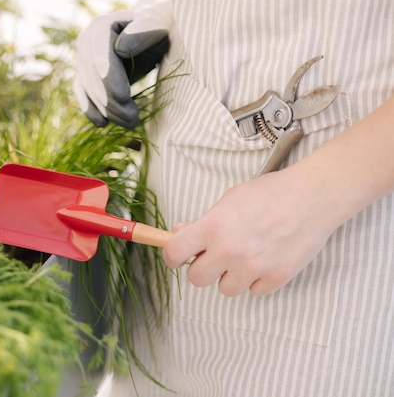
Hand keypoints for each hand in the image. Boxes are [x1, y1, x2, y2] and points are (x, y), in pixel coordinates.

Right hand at [74, 0, 171, 127]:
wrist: (150, 34)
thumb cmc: (158, 30)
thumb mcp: (158, 28)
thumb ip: (143, 33)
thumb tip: (120, 48)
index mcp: (101, 26)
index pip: (100, 56)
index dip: (110, 78)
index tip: (124, 97)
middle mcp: (86, 41)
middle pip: (93, 77)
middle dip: (111, 100)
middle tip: (134, 119)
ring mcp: (82, 60)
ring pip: (88, 90)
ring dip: (107, 110)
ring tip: (131, 122)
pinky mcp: (84, 76)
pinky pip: (83, 96)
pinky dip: (92, 111)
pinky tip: (103, 124)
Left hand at [163, 171, 338, 295]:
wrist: (313, 196)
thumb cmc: (269, 193)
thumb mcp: (229, 199)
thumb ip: (204, 221)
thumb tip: (180, 234)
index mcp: (213, 226)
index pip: (174, 252)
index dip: (172, 256)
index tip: (179, 255)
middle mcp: (230, 249)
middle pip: (196, 278)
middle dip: (203, 268)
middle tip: (216, 255)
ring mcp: (254, 266)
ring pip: (225, 289)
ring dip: (230, 276)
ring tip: (246, 255)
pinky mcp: (277, 278)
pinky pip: (254, 291)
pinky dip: (258, 280)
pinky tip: (267, 259)